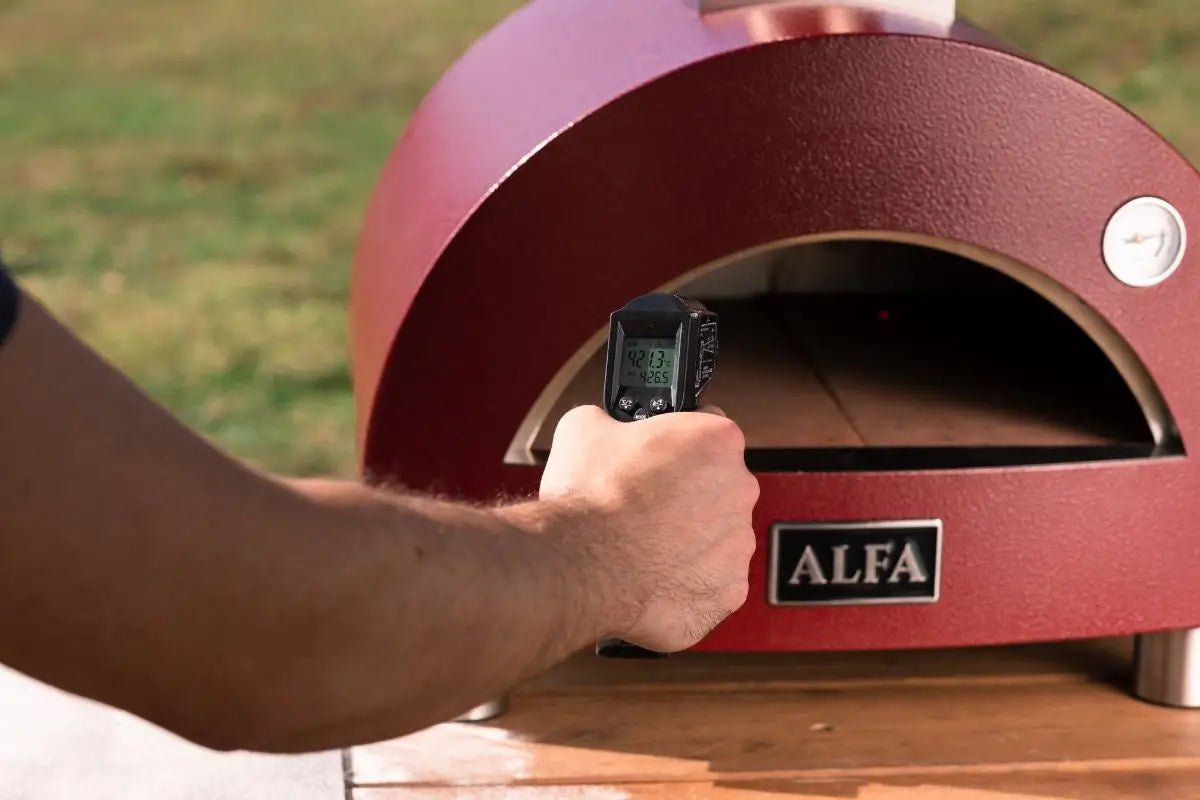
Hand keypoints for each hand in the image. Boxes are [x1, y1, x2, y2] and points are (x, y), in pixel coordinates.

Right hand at [539, 405, 758, 651]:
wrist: (578, 569)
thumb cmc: (588, 500)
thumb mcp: (584, 428)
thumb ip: (612, 421)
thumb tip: (607, 428)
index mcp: (716, 441)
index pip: (709, 430)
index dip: (679, 444)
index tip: (659, 457)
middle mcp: (739, 490)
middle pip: (718, 486)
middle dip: (686, 494)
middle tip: (644, 504)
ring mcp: (737, 546)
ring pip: (716, 536)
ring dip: (687, 539)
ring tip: (641, 545)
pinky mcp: (728, 592)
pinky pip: (712, 580)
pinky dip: (686, 580)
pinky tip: (651, 576)